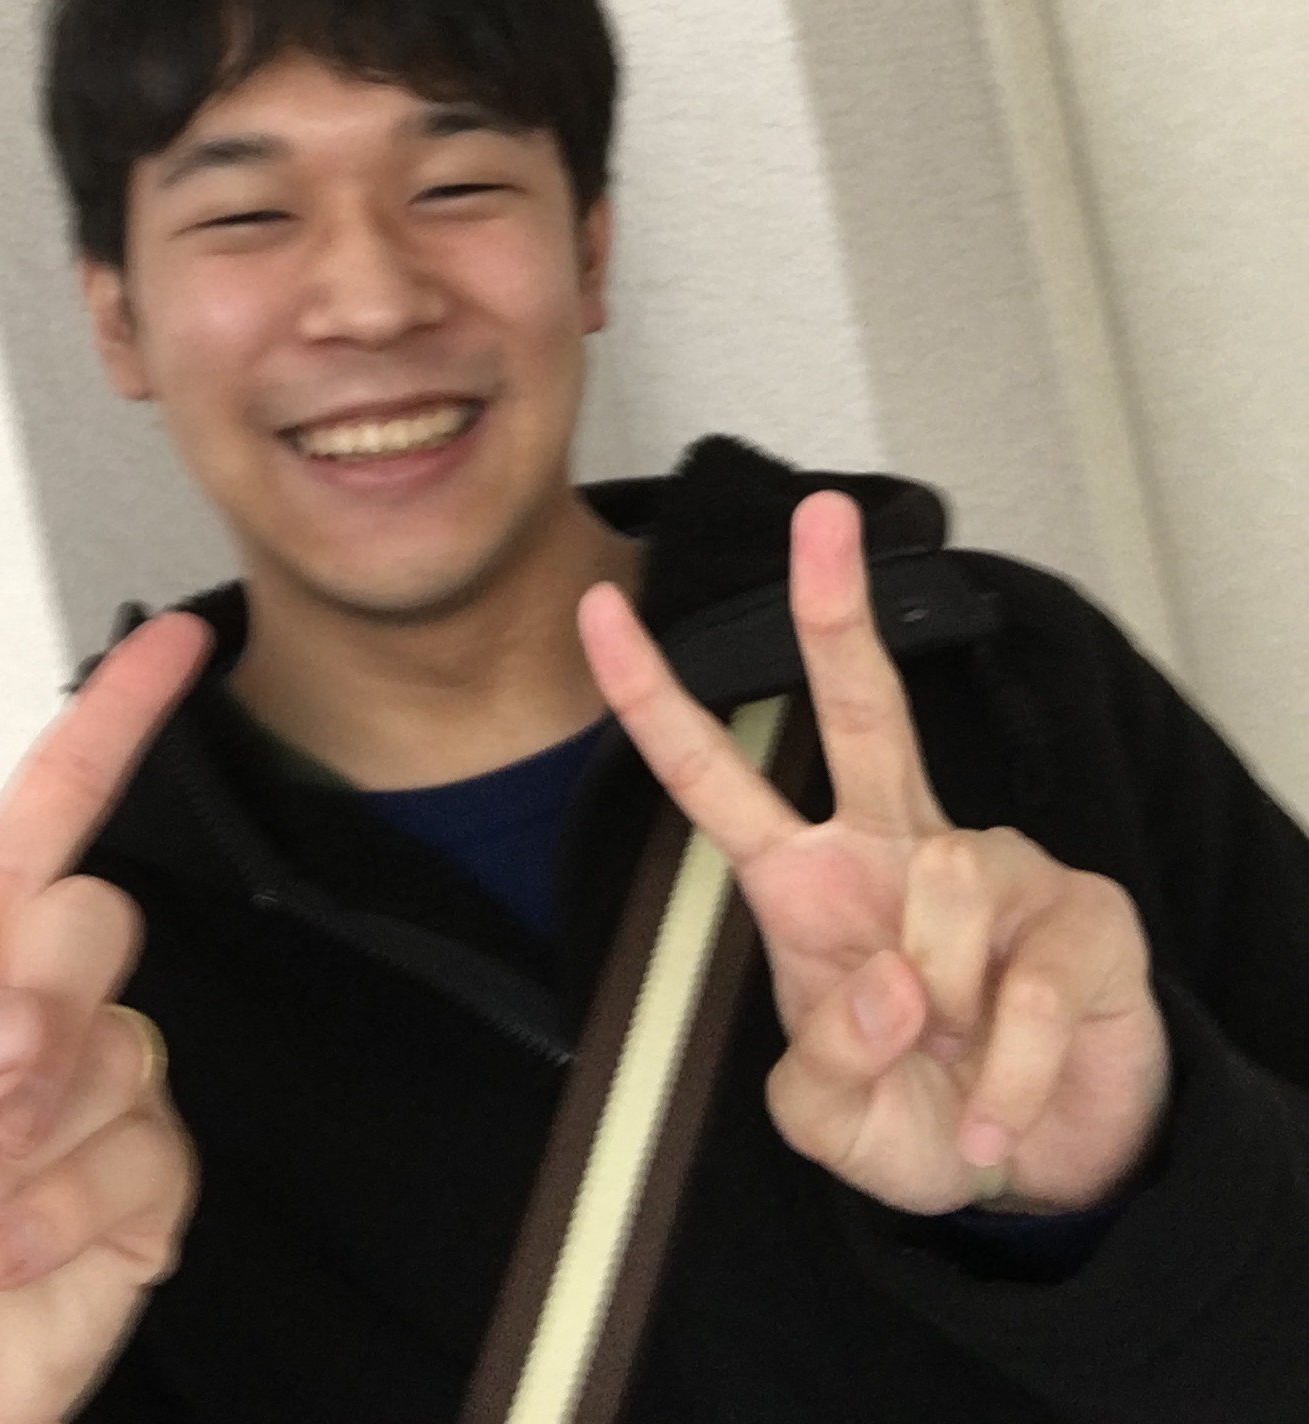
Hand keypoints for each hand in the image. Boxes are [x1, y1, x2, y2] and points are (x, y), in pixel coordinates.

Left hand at [0, 612, 210, 1423]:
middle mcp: (36, 1011)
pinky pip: (149, 1163)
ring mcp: (100, 1099)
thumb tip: (18, 1022)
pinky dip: (60, 1221)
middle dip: (38, 1021)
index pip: (47, 813)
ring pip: (125, 1059)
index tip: (179, 640)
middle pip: (97, 925)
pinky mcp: (143, 1192)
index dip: (113, 721)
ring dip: (25, 1167)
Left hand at [578, 492, 1168, 1216]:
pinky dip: (1010, 1076)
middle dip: (834, 606)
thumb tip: (890, 983)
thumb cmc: (918, 1113)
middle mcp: (895, 846)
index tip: (596, 609)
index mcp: (808, 883)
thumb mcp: (833, 1124)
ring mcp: (993, 866)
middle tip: (821, 513)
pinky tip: (1004, 1104)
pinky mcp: (1083, 910)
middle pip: (859, 705)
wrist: (1044, 1165)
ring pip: (945, 889)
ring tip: (957, 1070)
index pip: (715, 776)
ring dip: (945, 1018)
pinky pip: (1026, 989)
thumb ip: (823, 1072)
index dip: (652, 699)